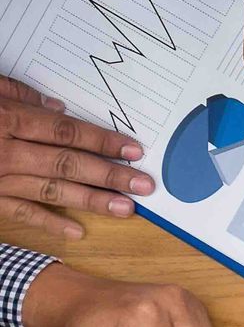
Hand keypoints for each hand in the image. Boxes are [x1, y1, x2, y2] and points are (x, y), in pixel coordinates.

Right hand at [0, 75, 151, 240]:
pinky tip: (77, 232)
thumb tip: (57, 107)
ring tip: (127, 209)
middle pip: (67, 163)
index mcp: (4, 119)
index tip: (134, 149)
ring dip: (91, 201)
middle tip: (145, 185)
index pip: (64, 131)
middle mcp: (4, 151)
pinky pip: (20, 214)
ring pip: (51, 191)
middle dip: (109, 175)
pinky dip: (49, 224)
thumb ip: (15, 94)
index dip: (102, 140)